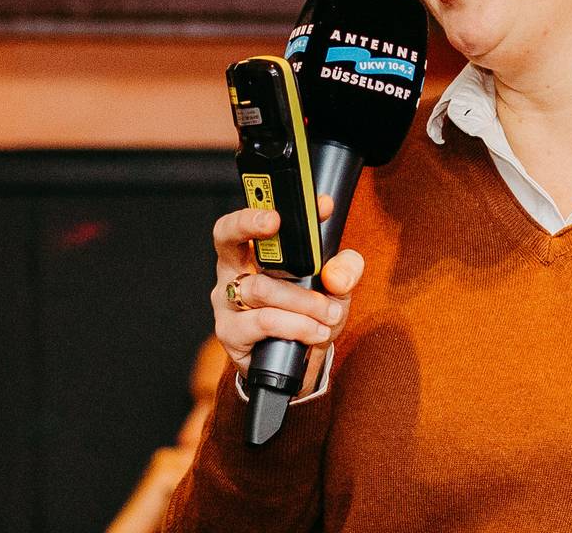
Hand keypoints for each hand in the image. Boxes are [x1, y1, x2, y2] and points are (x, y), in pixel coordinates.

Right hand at [208, 194, 363, 381]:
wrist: (297, 367)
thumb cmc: (308, 316)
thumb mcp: (335, 289)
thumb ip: (345, 271)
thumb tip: (335, 273)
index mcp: (252, 252)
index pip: (250, 219)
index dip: (266, 206)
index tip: (296, 204)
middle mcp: (232, 272)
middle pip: (226, 237)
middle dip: (249, 224)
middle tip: (275, 222)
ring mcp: (227, 303)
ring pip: (261, 288)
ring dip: (302, 301)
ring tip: (329, 314)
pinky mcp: (230, 333)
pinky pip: (263, 321)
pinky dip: (296, 325)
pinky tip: (315, 332)